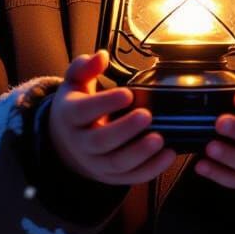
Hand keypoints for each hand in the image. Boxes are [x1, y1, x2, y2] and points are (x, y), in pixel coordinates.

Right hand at [48, 49, 176, 185]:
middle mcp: (81, 143)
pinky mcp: (110, 177)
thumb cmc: (76, 105)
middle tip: (147, 115)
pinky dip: (151, 170)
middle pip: (100, 141)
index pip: (84, 111)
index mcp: (71, 116)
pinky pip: (130, 177)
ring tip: (160, 139)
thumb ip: (85, 66)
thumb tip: (101, 56)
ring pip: (116, 164)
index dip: (105, 103)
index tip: (127, 93)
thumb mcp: (74, 82)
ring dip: (140, 154)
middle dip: (125, 130)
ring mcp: (95, 163)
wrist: (66, 142)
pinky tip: (168, 155)